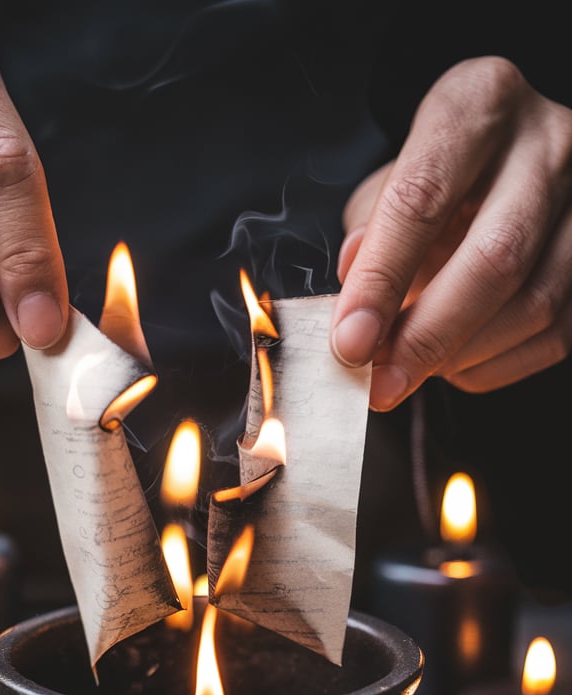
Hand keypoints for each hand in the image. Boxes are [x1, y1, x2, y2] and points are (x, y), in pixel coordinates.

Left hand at [332, 57, 571, 409]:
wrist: (509, 159)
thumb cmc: (443, 172)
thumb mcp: (393, 177)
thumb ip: (370, 233)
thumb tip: (357, 302)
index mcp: (479, 103)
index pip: (424, 198)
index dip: (382, 281)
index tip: (350, 343)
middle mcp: (547, 144)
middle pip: (495, 259)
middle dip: (427, 337)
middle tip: (380, 385)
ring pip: (534, 305)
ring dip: (462, 357)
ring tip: (411, 371)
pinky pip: (556, 335)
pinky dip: (495, 366)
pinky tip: (456, 364)